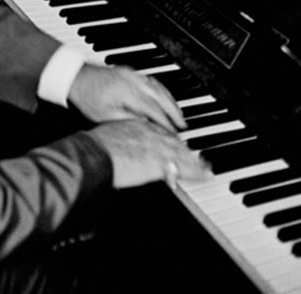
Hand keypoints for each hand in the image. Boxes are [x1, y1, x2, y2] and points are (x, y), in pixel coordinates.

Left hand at [68, 64, 185, 132]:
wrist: (74, 77)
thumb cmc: (87, 99)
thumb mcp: (105, 117)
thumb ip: (128, 122)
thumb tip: (147, 128)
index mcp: (129, 93)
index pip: (154, 110)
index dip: (166, 123)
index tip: (175, 134)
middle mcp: (134, 81)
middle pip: (161, 96)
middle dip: (174, 111)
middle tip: (183, 125)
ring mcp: (133, 75)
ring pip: (159, 87)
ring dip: (170, 100)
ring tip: (178, 113)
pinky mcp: (129, 72)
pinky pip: (152, 81)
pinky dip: (162, 91)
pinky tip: (164, 97)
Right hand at [86, 119, 209, 188]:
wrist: (93, 155)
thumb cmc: (94, 149)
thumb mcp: (106, 137)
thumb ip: (116, 141)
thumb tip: (114, 149)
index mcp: (135, 125)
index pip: (158, 130)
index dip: (169, 138)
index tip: (176, 142)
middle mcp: (149, 133)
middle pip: (173, 139)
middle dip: (186, 148)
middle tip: (199, 154)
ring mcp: (156, 147)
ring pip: (181, 152)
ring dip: (195, 160)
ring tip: (207, 166)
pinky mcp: (160, 163)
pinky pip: (184, 167)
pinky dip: (197, 171)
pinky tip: (206, 175)